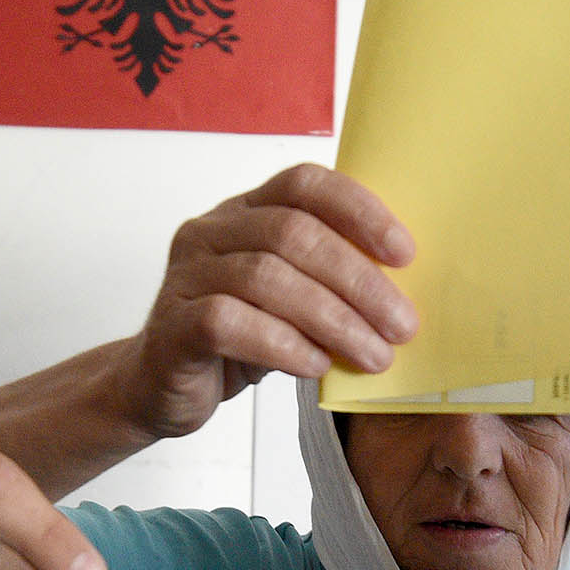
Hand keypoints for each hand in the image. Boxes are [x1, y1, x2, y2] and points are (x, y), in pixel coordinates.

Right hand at [126, 163, 419, 440]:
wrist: (162, 386)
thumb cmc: (240, 338)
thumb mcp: (292, 301)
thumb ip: (332, 282)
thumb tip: (407, 291)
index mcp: (246, 211)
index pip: (304, 184)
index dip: (358, 211)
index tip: (405, 254)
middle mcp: (212, 231)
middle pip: (294, 233)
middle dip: (359, 281)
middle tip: (402, 325)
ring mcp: (186, 274)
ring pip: (266, 278)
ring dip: (333, 319)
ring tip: (373, 355)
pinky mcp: (171, 323)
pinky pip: (229, 322)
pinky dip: (283, 344)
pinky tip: (316, 365)